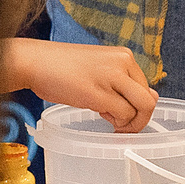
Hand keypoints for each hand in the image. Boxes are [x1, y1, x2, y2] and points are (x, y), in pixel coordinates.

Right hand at [7, 37, 155, 130]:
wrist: (34, 61)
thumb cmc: (62, 68)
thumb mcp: (99, 70)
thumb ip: (121, 82)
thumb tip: (150, 98)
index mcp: (124, 56)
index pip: (146, 87)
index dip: (138, 106)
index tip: (123, 114)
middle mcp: (123, 63)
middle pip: (149, 100)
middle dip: (140, 120)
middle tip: (122, 127)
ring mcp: (112, 77)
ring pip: (142, 108)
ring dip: (130, 124)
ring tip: (111, 122)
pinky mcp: (98, 93)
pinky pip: (123, 114)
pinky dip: (118, 124)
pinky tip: (103, 119)